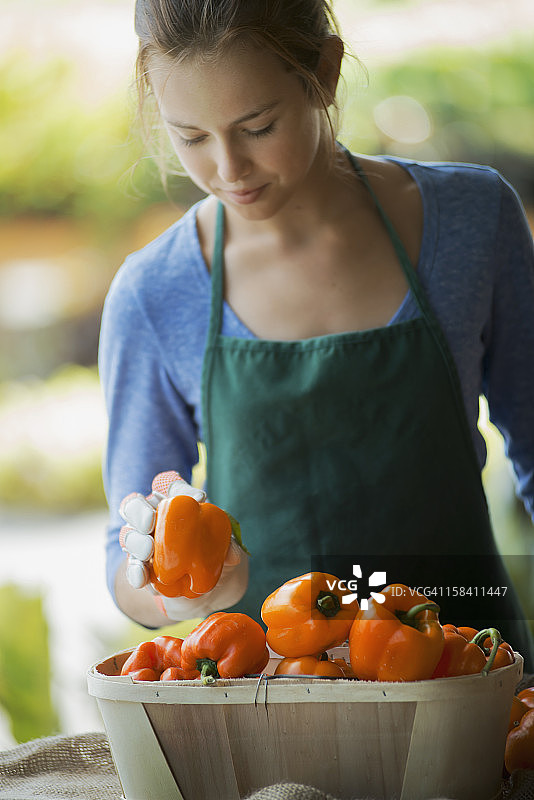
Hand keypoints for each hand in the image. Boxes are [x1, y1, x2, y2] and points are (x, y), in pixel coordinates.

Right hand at [118, 471, 247, 620]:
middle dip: (139, 510)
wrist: (208, 588)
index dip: (180, 488)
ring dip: (136, 542)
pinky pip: (132, 568)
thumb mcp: (227, 548)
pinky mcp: (139, 568)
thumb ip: (229, 546)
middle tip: (150, 521)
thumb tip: (233, 555)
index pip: (170, 485)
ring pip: (128, 535)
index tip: (200, 498)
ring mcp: (142, 543)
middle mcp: (152, 518)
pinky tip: (142, 578)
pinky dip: (135, 572)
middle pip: (134, 505)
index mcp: (174, 503)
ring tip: (148, 551)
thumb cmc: (216, 554)